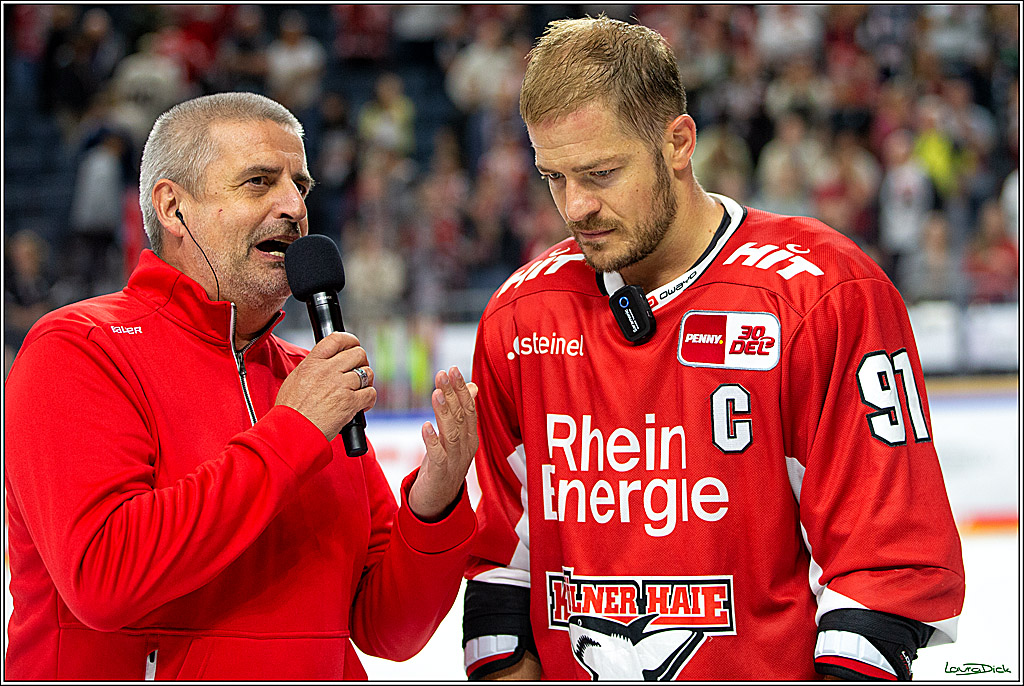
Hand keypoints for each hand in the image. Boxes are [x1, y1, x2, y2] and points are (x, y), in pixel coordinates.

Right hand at [275, 331, 375, 441]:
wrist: (291, 431)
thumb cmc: (291, 410)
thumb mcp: (295, 379)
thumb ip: (313, 367)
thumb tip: (328, 363)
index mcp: (313, 363)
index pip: (337, 339)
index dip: (350, 340)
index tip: (354, 345)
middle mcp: (328, 371)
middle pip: (358, 354)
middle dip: (361, 362)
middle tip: (358, 372)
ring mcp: (341, 386)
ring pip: (367, 373)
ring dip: (366, 382)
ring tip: (358, 390)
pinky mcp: (350, 403)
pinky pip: (370, 393)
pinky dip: (369, 399)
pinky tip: (361, 405)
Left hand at [408, 366, 478, 521]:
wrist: (439, 501)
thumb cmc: (445, 464)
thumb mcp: (455, 436)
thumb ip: (462, 412)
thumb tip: (472, 387)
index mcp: (471, 436)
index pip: (468, 408)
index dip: (461, 388)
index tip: (452, 369)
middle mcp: (466, 446)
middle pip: (460, 416)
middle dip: (453, 394)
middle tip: (443, 373)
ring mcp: (455, 460)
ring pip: (451, 432)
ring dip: (444, 412)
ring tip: (436, 394)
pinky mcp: (441, 472)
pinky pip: (438, 455)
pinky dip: (432, 440)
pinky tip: (425, 425)